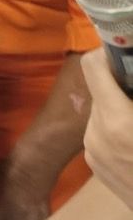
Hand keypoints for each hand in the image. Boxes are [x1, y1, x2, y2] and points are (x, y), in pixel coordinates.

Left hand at [82, 50, 132, 208]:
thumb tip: (130, 64)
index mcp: (117, 121)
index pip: (92, 67)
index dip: (109, 54)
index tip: (126, 54)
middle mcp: (95, 133)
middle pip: (100, 89)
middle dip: (122, 84)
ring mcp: (91, 151)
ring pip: (101, 110)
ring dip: (120, 106)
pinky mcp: (93, 165)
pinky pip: (101, 132)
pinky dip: (118, 127)